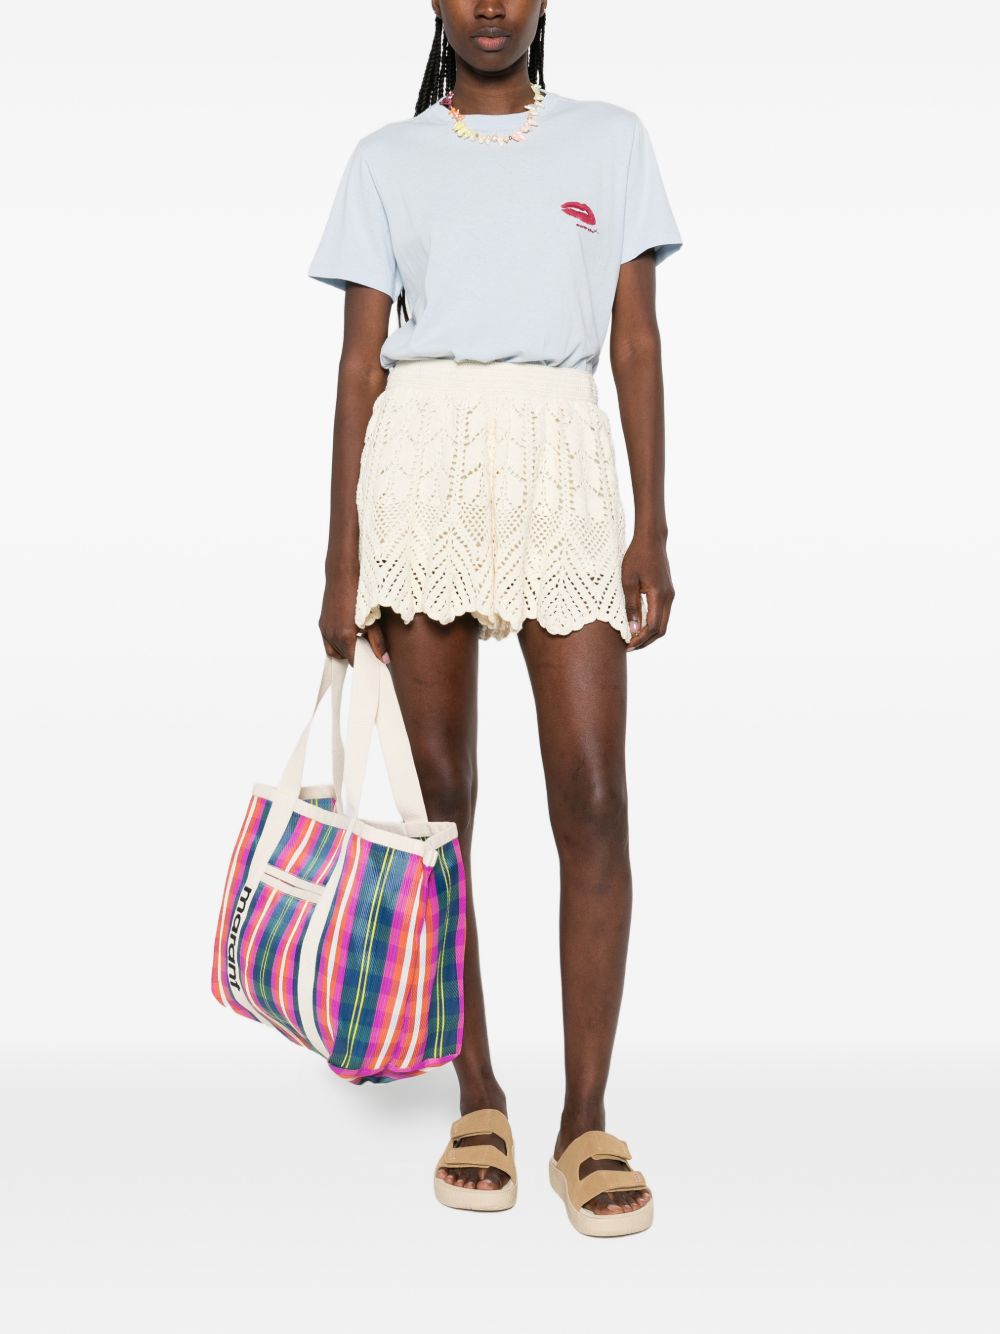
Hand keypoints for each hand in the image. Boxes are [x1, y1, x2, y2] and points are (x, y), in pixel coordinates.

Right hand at [318, 564, 389, 665]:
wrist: (342, 573)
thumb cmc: (360, 593)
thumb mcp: (373, 620)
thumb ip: (378, 642)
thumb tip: (384, 659)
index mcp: (344, 636)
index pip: (354, 661)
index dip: (365, 663)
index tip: (374, 662)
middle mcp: (331, 635)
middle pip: (344, 658)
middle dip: (357, 656)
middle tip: (369, 647)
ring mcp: (324, 630)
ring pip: (334, 652)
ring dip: (346, 650)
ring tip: (359, 639)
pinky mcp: (322, 624)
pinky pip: (328, 642)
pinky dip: (338, 643)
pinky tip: (349, 633)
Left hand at [621, 536, 674, 651]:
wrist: (651, 539)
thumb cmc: (636, 557)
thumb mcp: (628, 581)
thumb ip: (631, 606)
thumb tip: (632, 630)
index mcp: (659, 596)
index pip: (652, 627)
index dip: (640, 640)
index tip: (627, 646)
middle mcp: (668, 598)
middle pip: (660, 630)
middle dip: (645, 641)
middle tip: (629, 647)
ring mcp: (670, 595)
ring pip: (662, 623)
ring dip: (649, 634)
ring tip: (632, 638)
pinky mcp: (667, 592)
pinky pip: (662, 614)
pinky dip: (652, 624)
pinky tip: (638, 624)